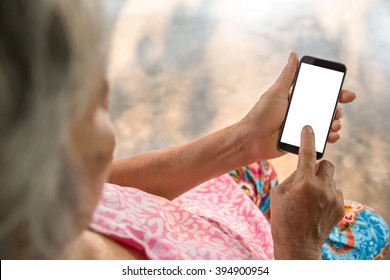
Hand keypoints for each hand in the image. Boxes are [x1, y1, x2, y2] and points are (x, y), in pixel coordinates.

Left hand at [240, 52, 355, 159]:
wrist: (251, 140)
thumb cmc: (261, 114)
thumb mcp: (276, 92)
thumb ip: (287, 76)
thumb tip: (294, 54)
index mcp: (296, 99)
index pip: (320, 93)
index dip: (336, 93)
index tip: (347, 95)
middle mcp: (301, 112)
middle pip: (326, 109)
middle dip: (337, 110)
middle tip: (337, 113)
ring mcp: (302, 127)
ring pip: (325, 124)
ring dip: (335, 124)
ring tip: (334, 125)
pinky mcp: (301, 140)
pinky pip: (319, 139)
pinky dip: (329, 138)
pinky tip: (331, 136)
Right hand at [270, 126, 344, 258]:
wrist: (297, 244)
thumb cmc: (283, 218)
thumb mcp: (278, 193)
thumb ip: (293, 177)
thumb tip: (303, 169)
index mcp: (304, 182)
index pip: (307, 153)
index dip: (307, 138)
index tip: (309, 129)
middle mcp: (322, 188)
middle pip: (326, 163)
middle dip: (317, 166)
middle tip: (307, 177)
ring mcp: (333, 198)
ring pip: (331, 178)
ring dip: (321, 182)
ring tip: (310, 198)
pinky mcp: (340, 207)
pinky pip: (335, 191)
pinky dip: (326, 194)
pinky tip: (316, 206)